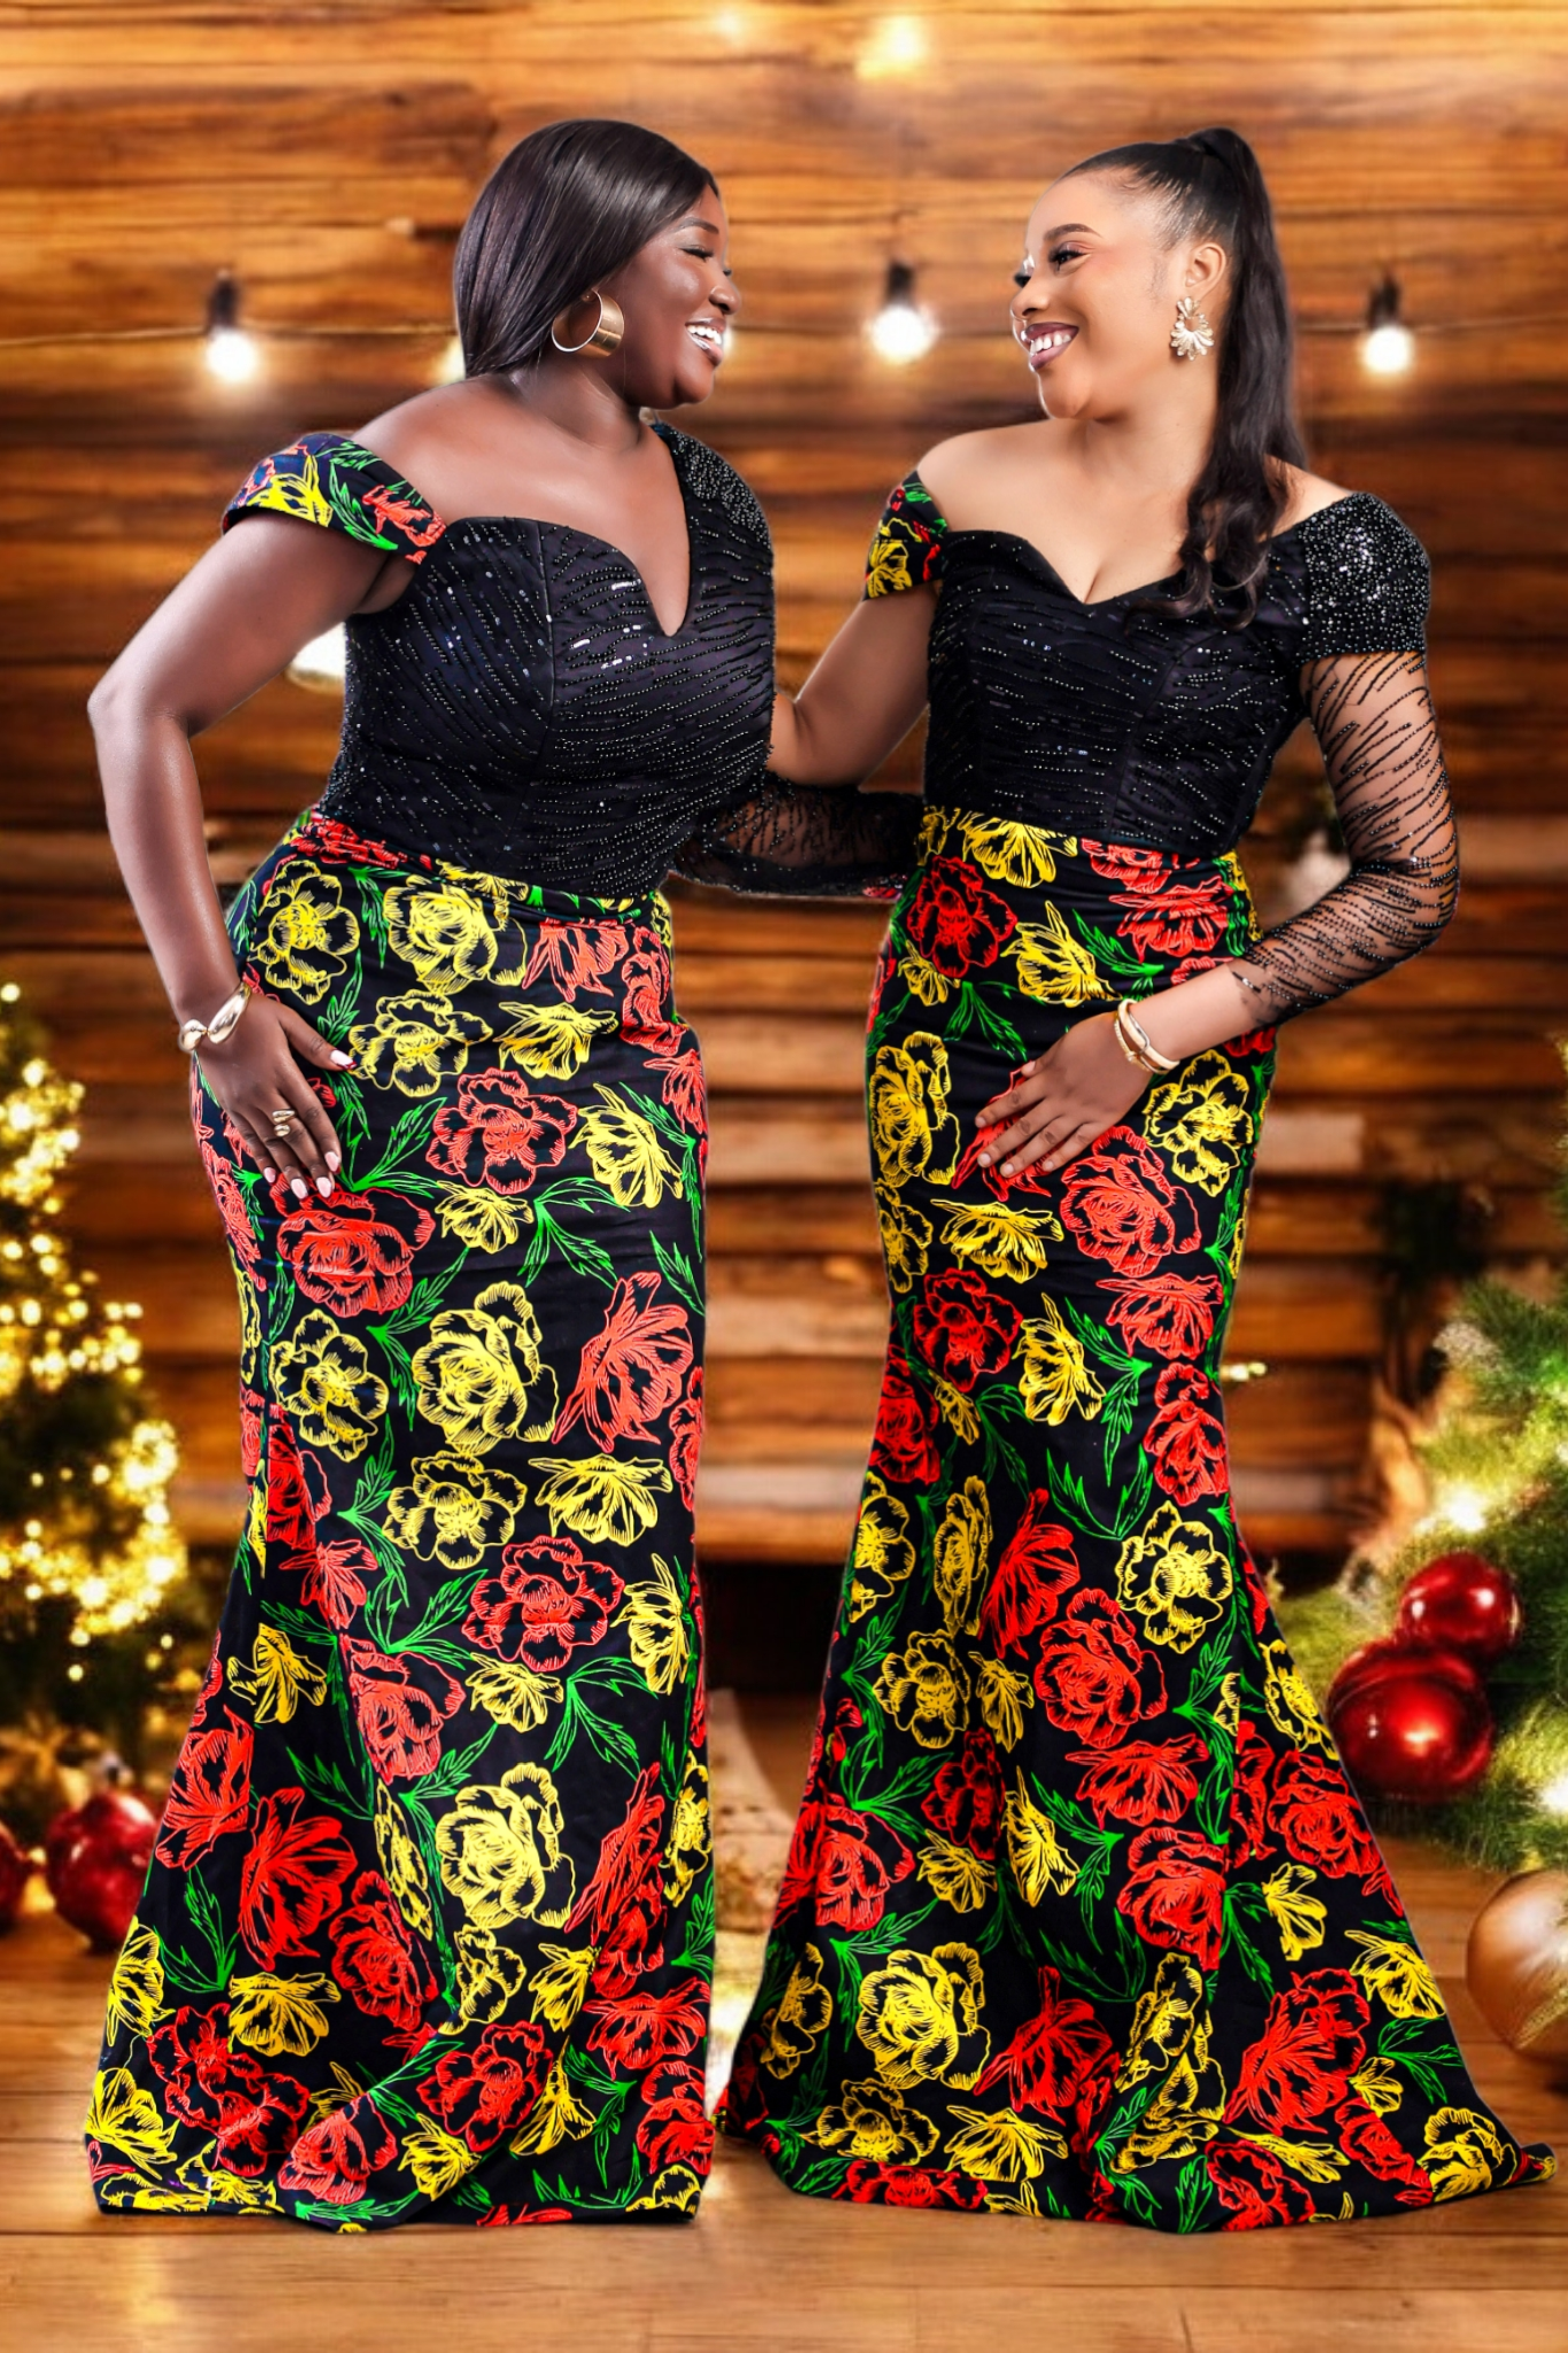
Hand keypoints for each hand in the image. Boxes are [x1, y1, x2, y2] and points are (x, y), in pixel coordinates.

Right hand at [194, 992, 351, 1197]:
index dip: (325, 1140)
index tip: (338, 1164)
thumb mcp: (289, 1022)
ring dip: (288, 1168)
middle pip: (293, 1134)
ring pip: (271, 1141)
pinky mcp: (229, 1105)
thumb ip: (317, 1046)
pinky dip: (261, 1157)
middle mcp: (262, 1092)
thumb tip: (348, 1063)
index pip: (310, 1114)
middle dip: (312, 1163)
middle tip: (327, 1189)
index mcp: (282, 1072)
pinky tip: (272, 1176)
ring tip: (302, 1192)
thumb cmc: (254, 1013)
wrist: (206, 1011)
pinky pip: (248, 1137)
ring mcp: (244, 1102)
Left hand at [976, 1010, 1150, 1178]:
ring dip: (1025, 1157)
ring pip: (1047, 1140)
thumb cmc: (1100, 1036)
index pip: (1015, 1099)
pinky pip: (1077, 1143)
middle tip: (983, 1161)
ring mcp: (1080, 1113)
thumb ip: (1045, 1062)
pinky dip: (1060, 1156)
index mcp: (1049, 1079)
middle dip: (1002, 1144)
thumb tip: (1024, 1073)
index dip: (996, 1112)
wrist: (1136, 1043)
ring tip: (1007, 1172)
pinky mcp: (1101, 1121)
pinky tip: (1045, 1168)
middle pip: (1025, 1126)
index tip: (978, 1124)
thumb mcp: (1065, 1043)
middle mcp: (1059, 1100)